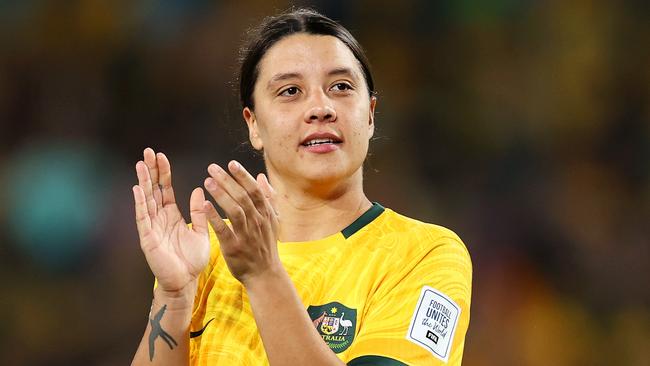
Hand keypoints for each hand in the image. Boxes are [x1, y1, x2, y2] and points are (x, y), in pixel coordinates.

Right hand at [132, 148, 209, 294]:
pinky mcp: (148, 237)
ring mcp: (152, 227)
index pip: (165, 189)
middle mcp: (159, 218)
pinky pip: (143, 217)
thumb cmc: (191, 260)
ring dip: (143, 181)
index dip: (163, 173)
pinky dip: (141, 202)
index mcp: (172, 216)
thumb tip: (198, 191)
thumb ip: (198, 213)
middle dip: (150, 170)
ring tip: (140, 163)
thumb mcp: (201, 232)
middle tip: (148, 151)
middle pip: (153, 189)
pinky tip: (138, 188)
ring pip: (146, 199)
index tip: (161, 156)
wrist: (185, 282)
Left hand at [202, 160, 280, 285]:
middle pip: (243, 196)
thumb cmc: (266, 245)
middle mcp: (257, 222)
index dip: (243, 176)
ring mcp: (246, 234)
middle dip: (228, 180)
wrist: (264, 274)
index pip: (255, 190)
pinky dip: (215, 217)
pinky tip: (205, 205)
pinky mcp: (234, 247)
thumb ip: (268, 198)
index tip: (231, 163)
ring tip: (208, 181)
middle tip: (212, 168)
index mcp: (266, 214)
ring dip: (221, 194)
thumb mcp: (273, 221)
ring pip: (234, 210)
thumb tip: (261, 177)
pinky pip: (223, 229)